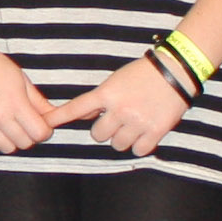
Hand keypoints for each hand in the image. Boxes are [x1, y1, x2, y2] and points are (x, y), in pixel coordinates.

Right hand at [0, 36, 57, 153]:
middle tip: (25, 123)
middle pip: (25, 144)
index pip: (39, 133)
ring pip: (7, 149)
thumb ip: (40, 104)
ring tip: (9, 125)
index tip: (41, 125)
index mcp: (15, 103)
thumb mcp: (23, 81)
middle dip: (29, 135)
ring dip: (12, 140)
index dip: (44, 131)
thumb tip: (54, 119)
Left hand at [50, 53, 193, 156]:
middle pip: (97, 135)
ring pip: (117, 145)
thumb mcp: (115, 81)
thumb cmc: (143, 73)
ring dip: (122, 139)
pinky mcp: (155, 131)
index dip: (59, 117)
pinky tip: (145, 133)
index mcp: (107, 93)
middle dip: (104, 130)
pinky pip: (138, 150)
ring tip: (133, 125)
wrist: (176, 70)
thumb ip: (99, 99)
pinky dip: (140, 145)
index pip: (76, 108)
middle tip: (117, 121)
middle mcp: (119, 109)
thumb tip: (82, 115)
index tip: (45, 124)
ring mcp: (137, 121)